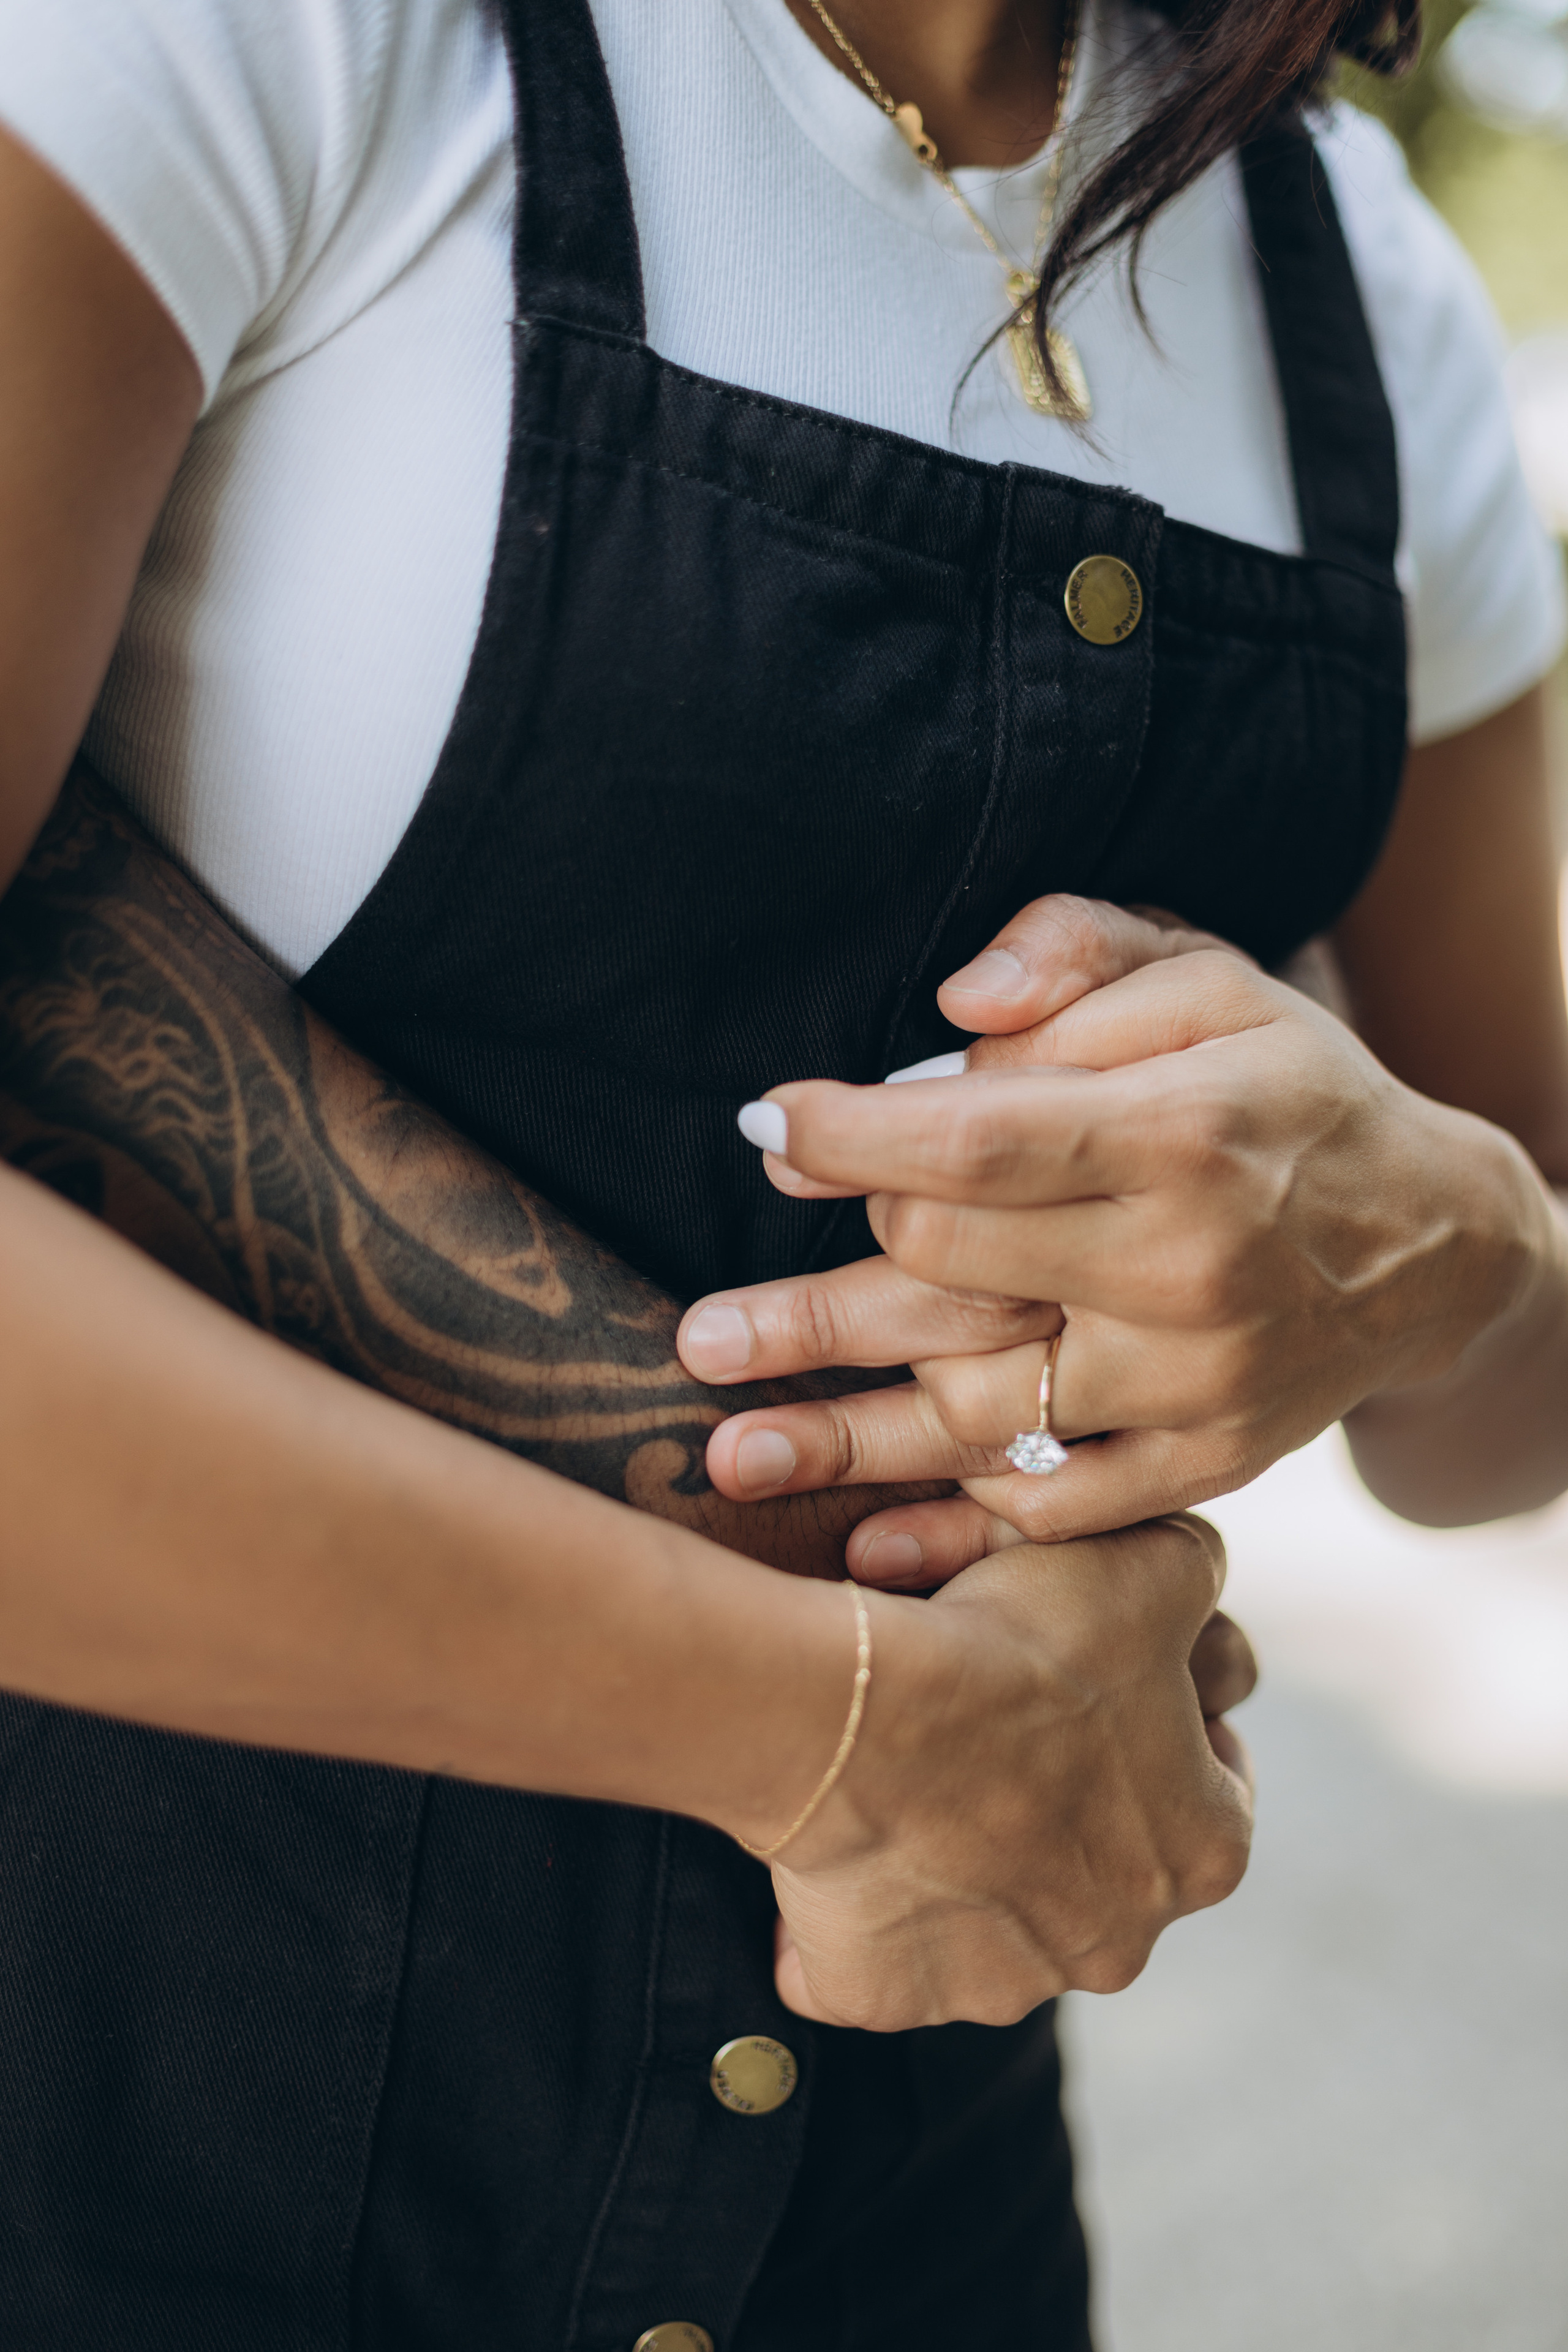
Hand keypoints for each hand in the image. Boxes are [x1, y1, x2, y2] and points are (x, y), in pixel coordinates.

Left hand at [679, 894, 1544, 1556]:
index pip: (978, 1144)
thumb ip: (1078, 956)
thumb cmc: (1287, 1090)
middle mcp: (1186, 1268)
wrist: (1434, 1239)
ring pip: (982, 1414)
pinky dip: (960, 1535)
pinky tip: (860, 1543)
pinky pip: (1062, 1509)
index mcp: (1180, 1135)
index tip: (764, 1126)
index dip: (849, 1138)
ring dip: (843, 1439)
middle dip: (811, 1302)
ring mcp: (1195, 1381)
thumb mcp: (1208, 977)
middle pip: (954, 1282)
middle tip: (696, 1327)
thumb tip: (950, 1006)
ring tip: (724, 1454)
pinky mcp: (1205, 1462)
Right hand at [764, 1512, 1252, 2027]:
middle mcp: (1116, 1945)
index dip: (1170, 1717)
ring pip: (992, 1919)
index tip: (1113, 1675)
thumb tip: (1190, 1581)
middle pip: (1103, 1864)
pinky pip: (879, 1964)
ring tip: (909, 1773)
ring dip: (963, 1863)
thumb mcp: (1147, 1564)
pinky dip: (861, 1919)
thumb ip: (1193, 1574)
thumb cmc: (1018, 1647)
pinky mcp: (889, 1994)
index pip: (1216, 1781)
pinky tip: (840, 1851)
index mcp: (1203, 1853)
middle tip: (1001, 1724)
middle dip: (1064, 1803)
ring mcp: (1001, 1983)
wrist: (866, 1713)